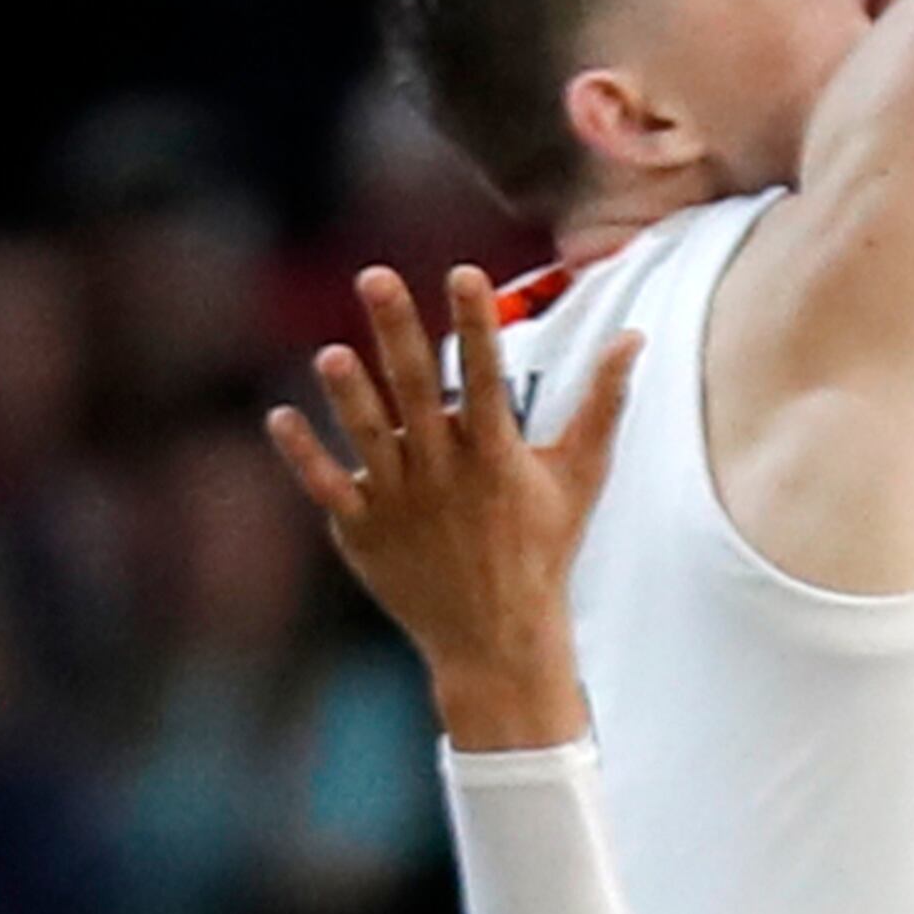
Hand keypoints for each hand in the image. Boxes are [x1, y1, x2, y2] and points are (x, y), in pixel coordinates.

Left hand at [270, 263, 636, 749]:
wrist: (496, 639)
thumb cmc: (542, 549)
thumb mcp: (580, 476)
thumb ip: (602, 403)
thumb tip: (632, 337)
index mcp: (495, 455)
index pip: (484, 375)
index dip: (474, 324)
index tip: (462, 274)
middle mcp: (445, 473)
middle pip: (416, 390)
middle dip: (396, 331)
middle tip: (374, 276)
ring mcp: (401, 502)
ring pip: (369, 437)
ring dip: (348, 395)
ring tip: (332, 354)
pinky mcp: (364, 532)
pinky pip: (329, 487)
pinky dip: (305, 456)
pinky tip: (281, 417)